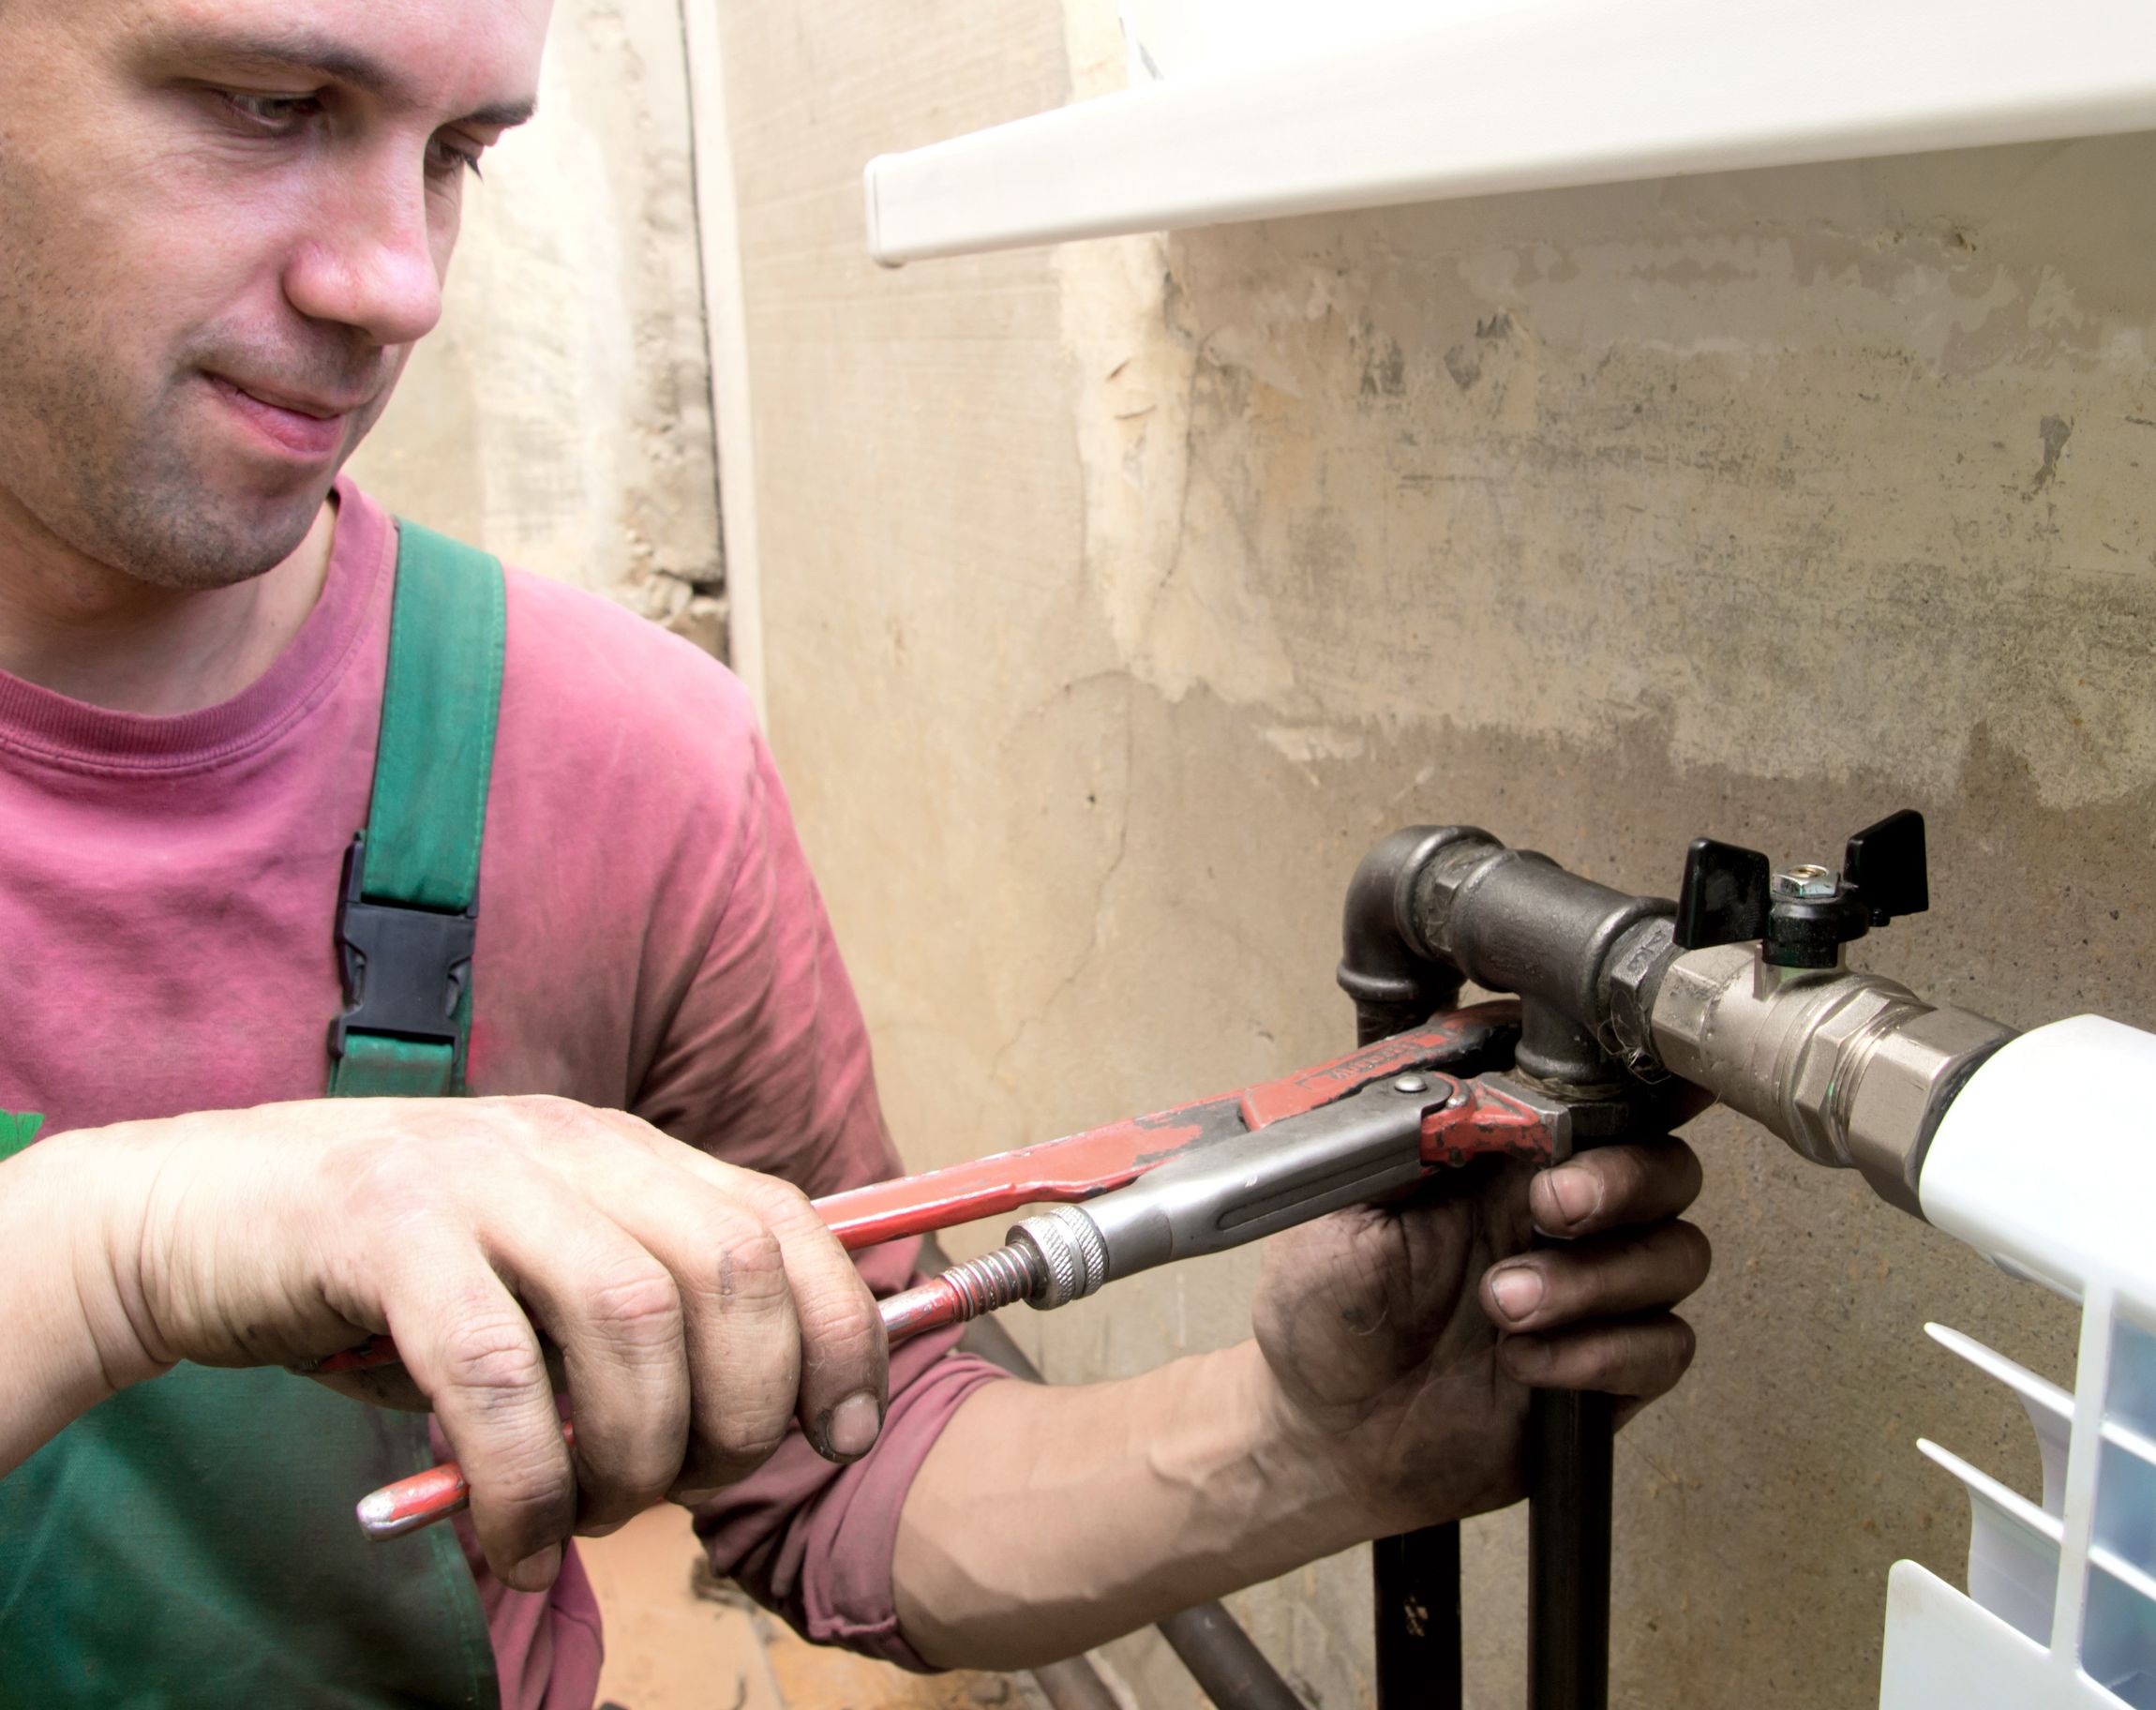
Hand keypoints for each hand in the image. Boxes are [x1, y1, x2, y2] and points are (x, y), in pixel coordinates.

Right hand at [50, 1097, 884, 1588]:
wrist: (186, 1219)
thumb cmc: (382, 1278)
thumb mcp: (531, 1281)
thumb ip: (633, 1325)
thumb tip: (761, 1418)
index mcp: (621, 1153)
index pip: (784, 1220)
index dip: (839, 1329)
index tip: (846, 1431)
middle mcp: (568, 1146)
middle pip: (729, 1267)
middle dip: (744, 1404)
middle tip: (690, 1485)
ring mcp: (478, 1176)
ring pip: (631, 1315)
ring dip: (637, 1448)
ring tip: (594, 1517)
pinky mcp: (384, 1228)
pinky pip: (495, 1371)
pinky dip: (524, 1479)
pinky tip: (511, 1539)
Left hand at [1250, 1141, 1708, 1535]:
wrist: (1325, 1432)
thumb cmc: (1325, 1313)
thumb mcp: (1338, 1211)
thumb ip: (1403, 1145)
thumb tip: (1461, 1093)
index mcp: (1501, 1162)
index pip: (1596, 1104)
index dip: (1622, 1097)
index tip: (1591, 1112)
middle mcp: (1556, 1219)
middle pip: (1666, 1168)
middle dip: (1625, 1180)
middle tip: (1550, 1208)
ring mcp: (1589, 1293)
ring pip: (1677, 1254)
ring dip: (1597, 1277)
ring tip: (1503, 1304)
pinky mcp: (1604, 1372)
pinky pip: (1662, 1348)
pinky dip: (1602, 1354)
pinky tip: (1525, 1363)